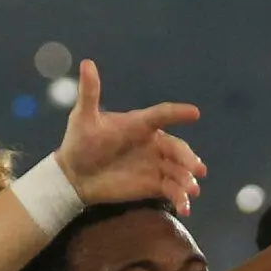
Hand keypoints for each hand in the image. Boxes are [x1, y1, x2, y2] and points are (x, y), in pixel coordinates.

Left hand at [53, 60, 206, 212]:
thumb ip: (90, 93)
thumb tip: (86, 62)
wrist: (74, 175)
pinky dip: (181, 197)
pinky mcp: (153, 185)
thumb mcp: (83, 118)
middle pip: (177, 148)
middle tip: (196, 168)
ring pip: (178, 170)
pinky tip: (184, 207)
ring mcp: (155, 164)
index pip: (161, 115)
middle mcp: (152, 143)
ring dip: (188, 179)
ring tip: (191, 191)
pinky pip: (172, 190)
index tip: (195, 113)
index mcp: (139, 124)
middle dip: (188, 157)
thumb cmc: (79, 142)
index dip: (178, 113)